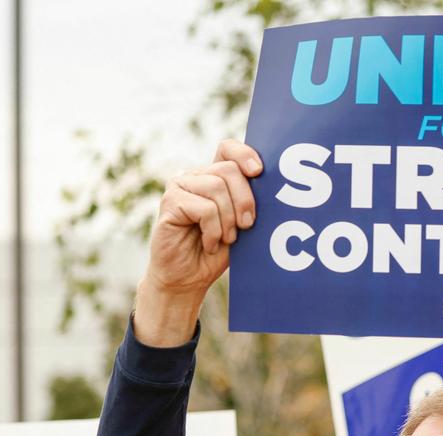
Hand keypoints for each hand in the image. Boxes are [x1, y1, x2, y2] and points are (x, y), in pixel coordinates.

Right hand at [134, 140, 261, 346]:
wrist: (188, 278)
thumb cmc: (218, 251)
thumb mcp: (242, 225)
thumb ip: (250, 203)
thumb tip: (273, 188)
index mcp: (213, 176)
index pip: (228, 149)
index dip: (244, 154)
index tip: (259, 172)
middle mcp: (195, 176)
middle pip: (228, 171)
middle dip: (245, 200)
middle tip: (247, 226)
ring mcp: (180, 186)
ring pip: (217, 189)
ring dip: (228, 220)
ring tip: (225, 239)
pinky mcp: (170, 202)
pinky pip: (204, 208)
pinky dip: (213, 231)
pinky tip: (210, 243)